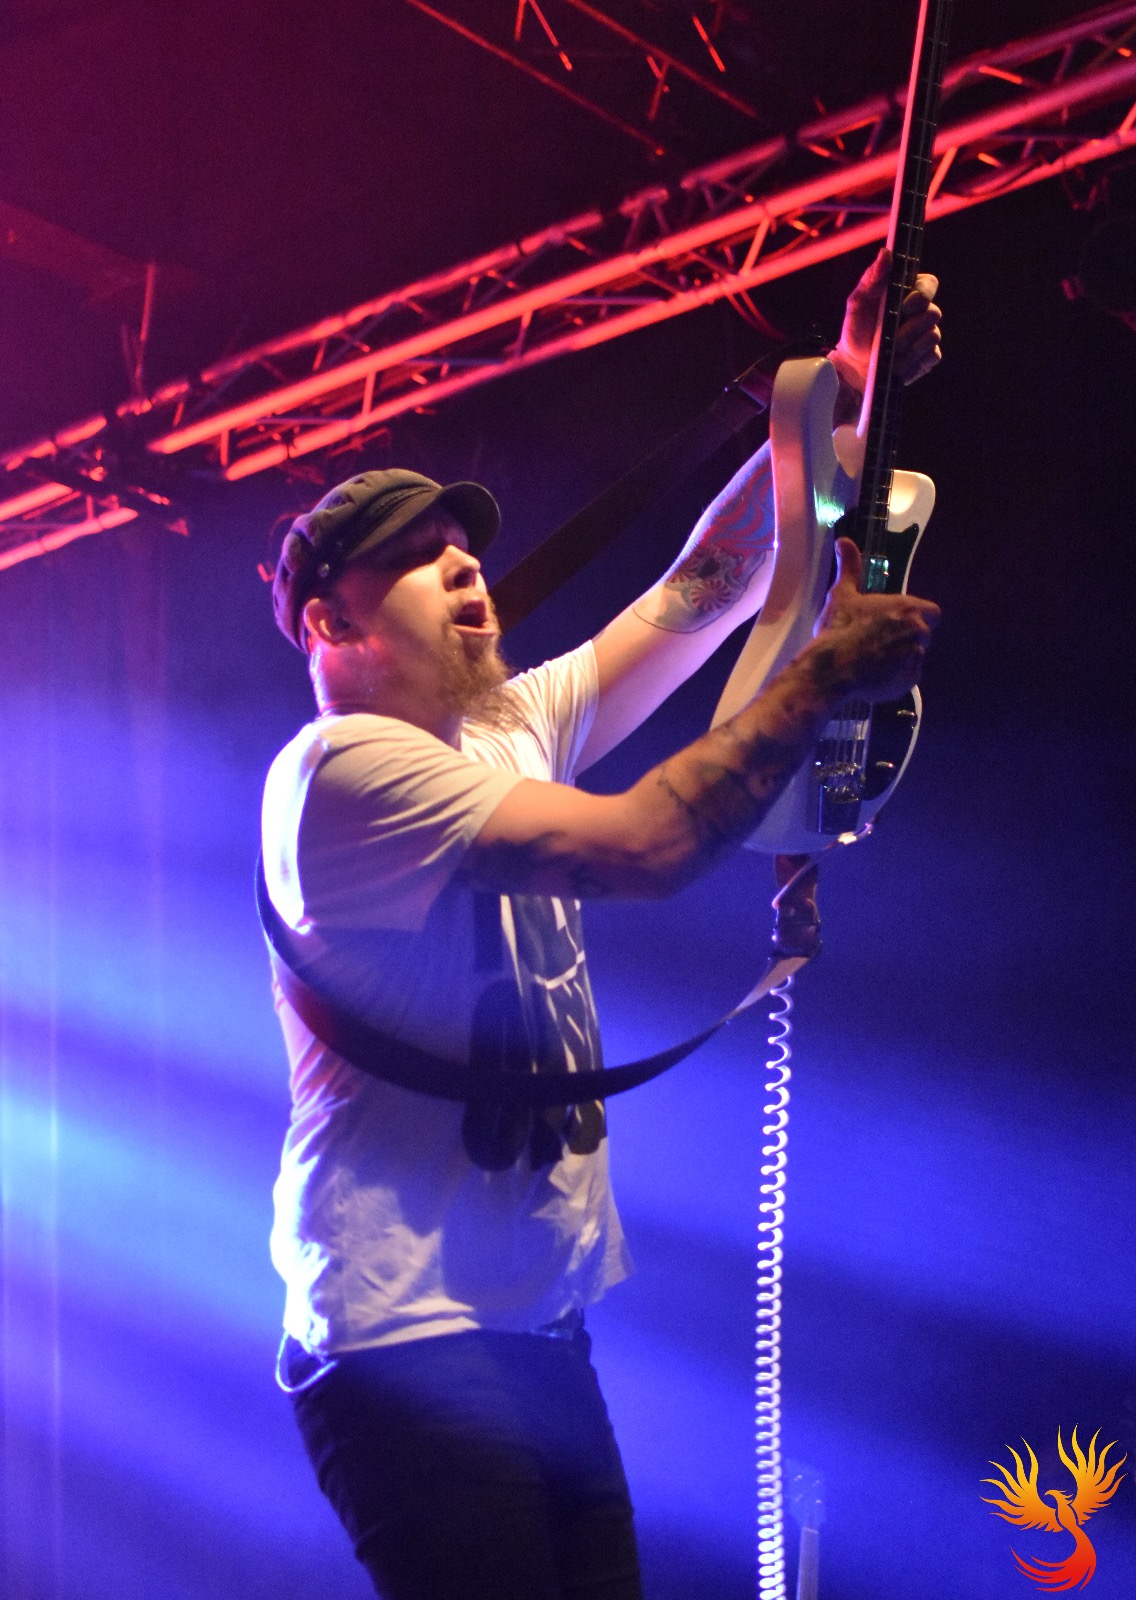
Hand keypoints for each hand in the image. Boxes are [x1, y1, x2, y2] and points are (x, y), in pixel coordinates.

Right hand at [810, 538, 939, 701]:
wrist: (833, 668)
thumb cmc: (839, 628)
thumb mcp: (842, 594)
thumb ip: (850, 567)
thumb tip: (843, 541)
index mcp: (908, 607)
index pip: (932, 612)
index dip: (919, 617)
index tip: (901, 621)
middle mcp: (918, 631)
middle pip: (924, 635)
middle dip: (907, 638)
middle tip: (880, 641)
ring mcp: (915, 657)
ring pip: (915, 656)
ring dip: (900, 657)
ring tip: (874, 660)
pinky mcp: (909, 680)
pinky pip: (908, 676)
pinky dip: (896, 676)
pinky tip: (875, 674)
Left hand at [828, 248, 941, 413]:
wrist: (855, 365)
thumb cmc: (857, 330)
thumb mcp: (858, 303)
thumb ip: (872, 278)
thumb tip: (885, 252)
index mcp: (909, 292)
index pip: (930, 284)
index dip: (920, 296)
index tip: (903, 308)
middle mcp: (923, 311)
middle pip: (933, 313)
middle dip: (908, 328)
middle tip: (890, 337)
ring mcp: (928, 334)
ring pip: (932, 336)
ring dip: (907, 347)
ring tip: (888, 352)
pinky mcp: (929, 357)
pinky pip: (931, 356)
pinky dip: (912, 362)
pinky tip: (897, 364)